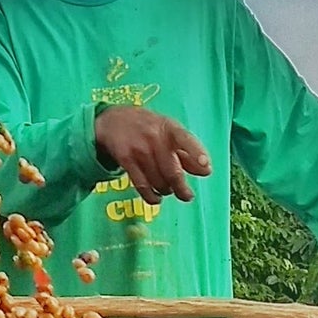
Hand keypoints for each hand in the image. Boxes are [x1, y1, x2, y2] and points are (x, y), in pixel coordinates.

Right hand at [93, 106, 211, 204]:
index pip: (186, 140)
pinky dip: (151, 196)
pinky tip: (156, 197)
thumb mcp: (169, 130)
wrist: (112, 120)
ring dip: (166, 190)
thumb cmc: (148, 127)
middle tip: (187, 196)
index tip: (205, 165)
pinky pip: (142, 185)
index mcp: (170, 128)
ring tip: (167, 189)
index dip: (197, 153)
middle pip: (172, 171)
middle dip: (182, 189)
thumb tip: (204, 171)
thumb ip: (187, 150)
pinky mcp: (126, 160)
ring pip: (158, 181)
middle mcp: (154, 138)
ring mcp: (139, 149)